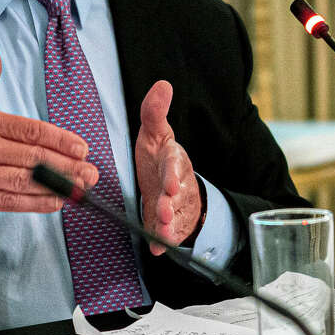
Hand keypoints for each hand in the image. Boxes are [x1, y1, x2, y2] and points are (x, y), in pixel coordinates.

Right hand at [0, 42, 98, 215]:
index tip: (80, 147)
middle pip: (32, 157)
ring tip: (80, 188)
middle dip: (66, 165)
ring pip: (24, 180)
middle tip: (90, 171)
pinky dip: (35, 203)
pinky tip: (54, 202)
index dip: (59, 139)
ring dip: (57, 186)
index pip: (28, 130)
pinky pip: (8, 201)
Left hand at [135, 80, 201, 254]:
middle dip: (170, 204)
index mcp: (174, 160)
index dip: (174, 175)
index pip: (176, 166)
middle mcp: (179, 184)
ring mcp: (177, 206)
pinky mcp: (172, 224)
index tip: (169, 184)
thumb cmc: (160, 157)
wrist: (171, 184)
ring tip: (161, 232)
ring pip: (176, 217)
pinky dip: (163, 243)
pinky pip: (170, 235)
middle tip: (162, 210)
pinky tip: (157, 249)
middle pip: (177, 196)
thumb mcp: (154, 133)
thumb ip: (154, 111)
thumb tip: (163, 84)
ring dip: (169, 225)